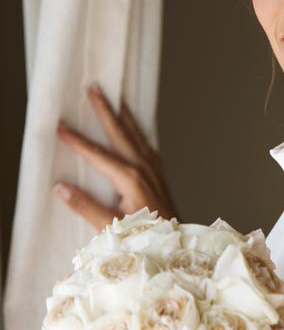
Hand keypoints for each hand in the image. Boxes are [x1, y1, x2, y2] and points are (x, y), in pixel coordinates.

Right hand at [55, 82, 180, 230]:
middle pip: (120, 132)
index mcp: (130, 178)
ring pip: (135, 133)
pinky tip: (132, 126)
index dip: (77, 140)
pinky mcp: (158, 172)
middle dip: (105, 109)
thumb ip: (86, 206)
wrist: (176, 242)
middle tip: (94, 87)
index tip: (60, 127)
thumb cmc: (145, 235)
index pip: (97, 154)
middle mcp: (143, 167)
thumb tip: (61, 188)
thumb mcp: (111, 226)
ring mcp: (153, 168)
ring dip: (122, 114)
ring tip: (113, 96)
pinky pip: (145, 142)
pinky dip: (136, 129)